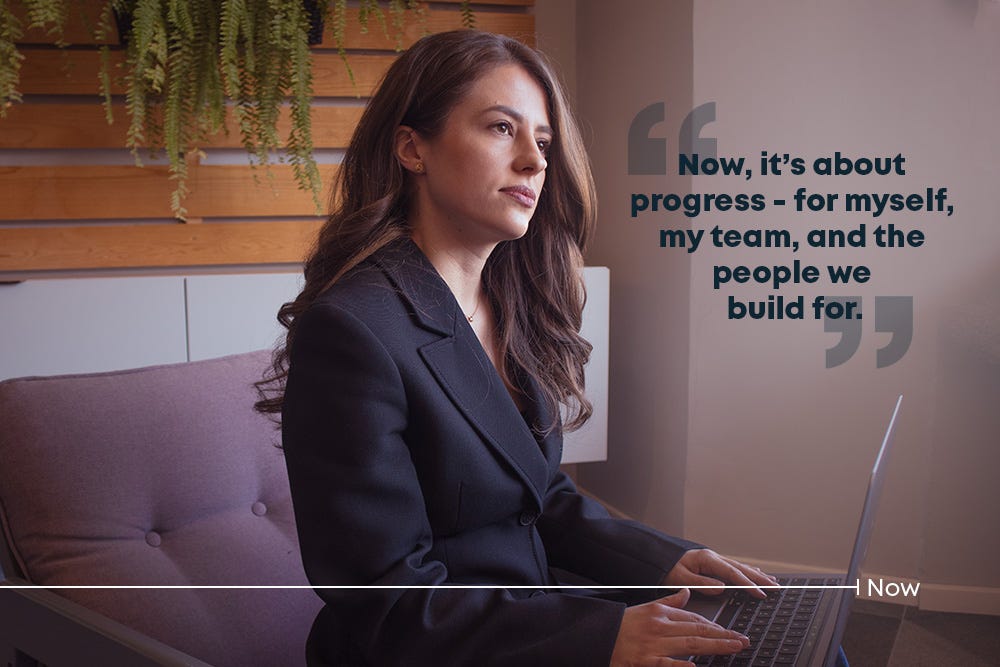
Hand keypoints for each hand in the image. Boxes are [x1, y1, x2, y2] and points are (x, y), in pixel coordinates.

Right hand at [609, 588, 749, 666]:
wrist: (600, 636)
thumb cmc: (623, 625)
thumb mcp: (647, 608)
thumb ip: (669, 602)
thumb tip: (687, 593)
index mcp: (660, 613)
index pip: (693, 618)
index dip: (714, 625)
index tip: (730, 631)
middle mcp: (659, 627)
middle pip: (697, 630)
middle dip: (723, 635)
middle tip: (743, 640)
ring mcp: (654, 645)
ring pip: (690, 644)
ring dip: (714, 646)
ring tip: (734, 648)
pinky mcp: (645, 662)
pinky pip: (667, 663)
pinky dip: (680, 664)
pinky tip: (695, 665)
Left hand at [662, 549, 778, 598]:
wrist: (655, 556)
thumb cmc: (665, 567)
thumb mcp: (679, 577)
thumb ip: (700, 583)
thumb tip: (721, 588)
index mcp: (706, 559)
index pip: (732, 573)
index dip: (748, 584)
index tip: (761, 593)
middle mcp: (712, 557)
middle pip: (741, 568)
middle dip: (759, 579)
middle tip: (776, 587)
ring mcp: (713, 559)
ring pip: (740, 567)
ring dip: (756, 574)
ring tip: (772, 581)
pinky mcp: (711, 563)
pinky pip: (734, 568)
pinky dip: (747, 572)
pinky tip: (754, 574)